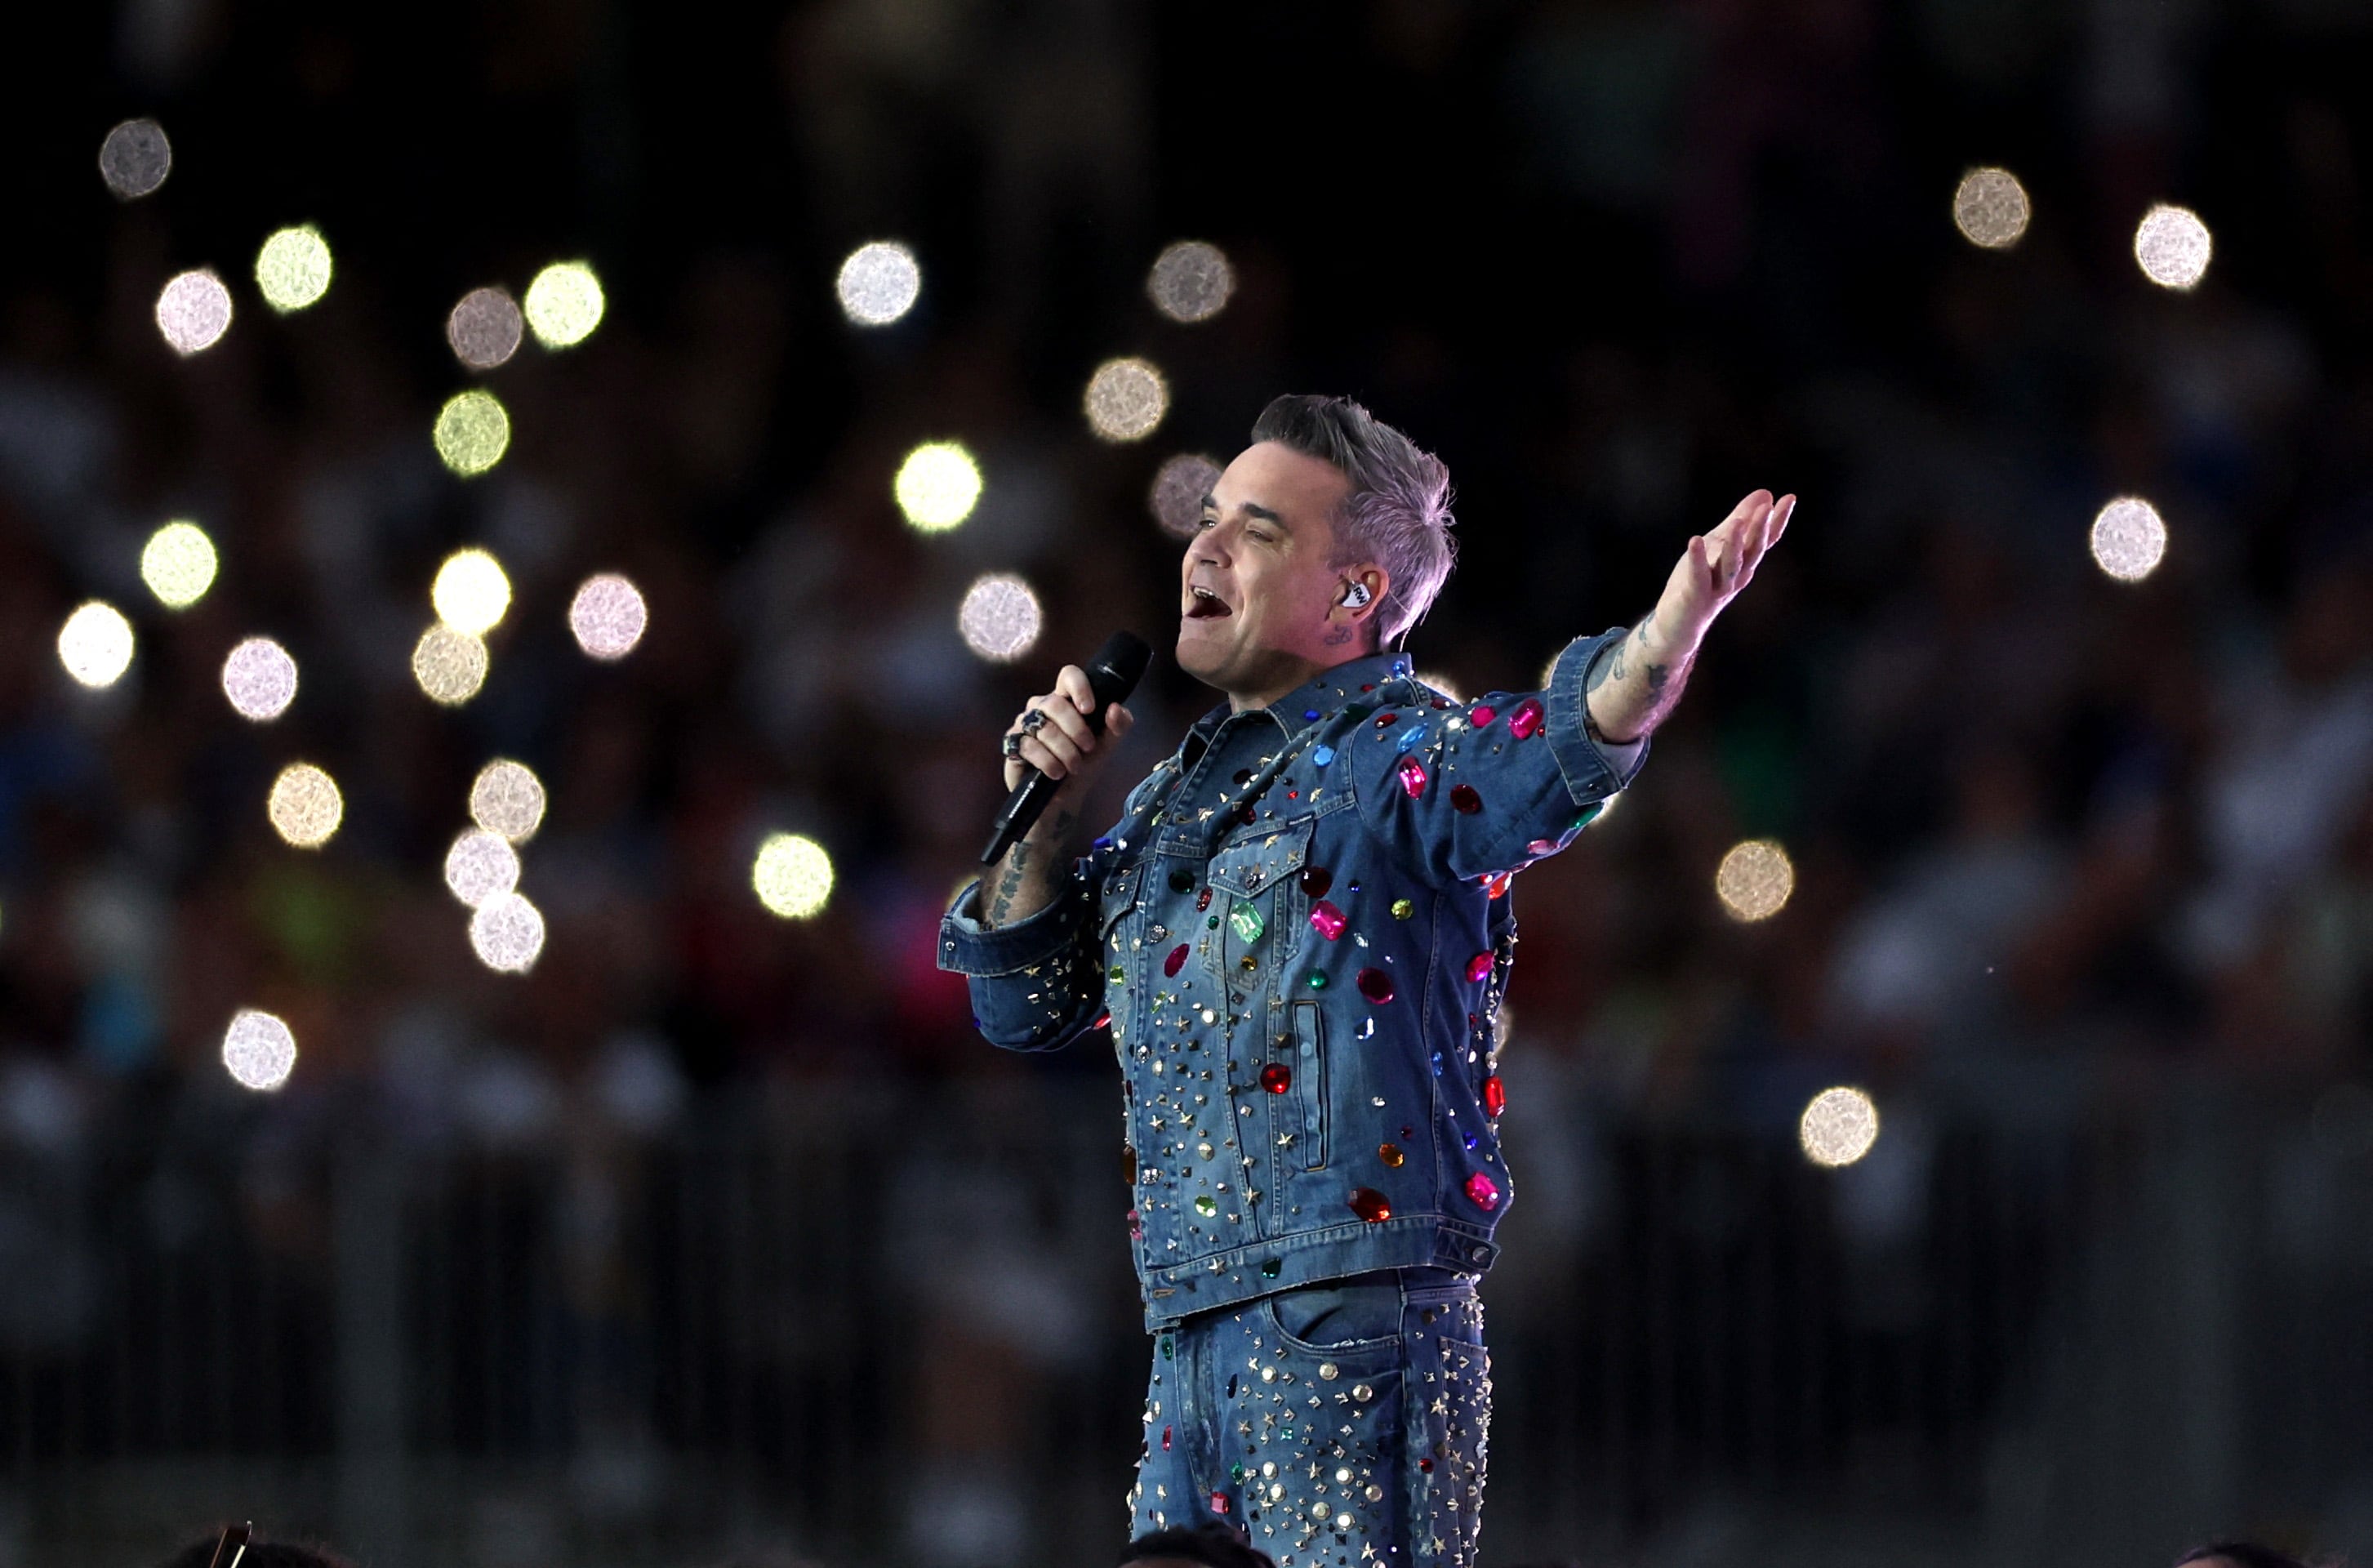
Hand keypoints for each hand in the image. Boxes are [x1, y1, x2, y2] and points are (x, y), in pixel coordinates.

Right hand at [1001, 664, 1135, 836]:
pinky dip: (1047, 761)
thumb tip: (1115, 708)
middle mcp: (1042, 706)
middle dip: (1075, 729)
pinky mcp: (1012, 744)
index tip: (1090, 709)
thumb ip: (1118, 726)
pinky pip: (1028, 746)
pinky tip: (1056, 773)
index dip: (1079, 687)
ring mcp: (1025, 723)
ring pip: (1043, 726)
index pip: (1068, 676)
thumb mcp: (1107, 746)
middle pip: (1054, 703)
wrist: (1064, 797)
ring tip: (1074, 767)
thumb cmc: (1084, 764)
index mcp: (1067, 700)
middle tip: (1088, 748)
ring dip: (1064, 750)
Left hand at [1658, 489, 1794, 644]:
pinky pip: (1699, 577)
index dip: (1778, 520)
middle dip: (1760, 530)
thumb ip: (1742, 519)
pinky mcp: (1696, 596)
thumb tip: (1765, 494)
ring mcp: (1717, 588)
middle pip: (1752, 552)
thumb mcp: (1720, 544)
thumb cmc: (1702, 579)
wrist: (1680, 623)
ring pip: (1730, 566)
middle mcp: (1736, 576)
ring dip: (1734, 544)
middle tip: (1766, 507)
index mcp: (1744, 563)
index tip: (1789, 498)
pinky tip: (1695, 540)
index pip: (1766, 540)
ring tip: (1737, 522)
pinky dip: (1698, 559)